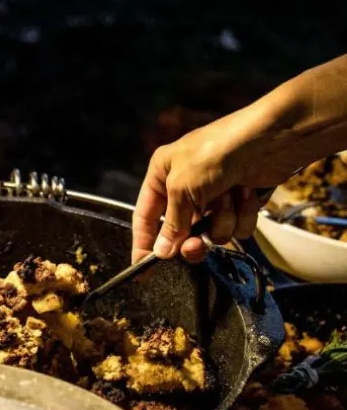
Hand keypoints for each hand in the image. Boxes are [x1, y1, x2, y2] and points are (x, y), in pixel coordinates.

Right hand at [132, 128, 262, 265]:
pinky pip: (237, 227)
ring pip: (213, 232)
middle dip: (192, 239)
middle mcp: (185, 186)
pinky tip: (246, 193)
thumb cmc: (217, 152)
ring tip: (229, 196)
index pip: (145, 215)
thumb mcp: (183, 187)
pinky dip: (243, 214)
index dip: (144, 242)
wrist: (268, 141)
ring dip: (223, 220)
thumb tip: (161, 251)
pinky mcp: (239, 202)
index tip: (142, 269)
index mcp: (162, 174)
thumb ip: (172, 223)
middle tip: (198, 247)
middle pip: (181, 230)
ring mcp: (214, 195)